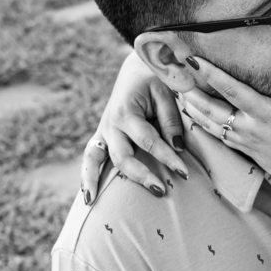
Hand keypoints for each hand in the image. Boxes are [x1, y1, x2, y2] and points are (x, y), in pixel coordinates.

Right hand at [80, 52, 189, 202]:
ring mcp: (103, 130)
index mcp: (127, 111)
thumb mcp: (166, 93)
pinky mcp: (102, 135)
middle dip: (140, 175)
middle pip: (122, 156)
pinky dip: (86, 174)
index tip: (184, 172)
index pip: (149, 141)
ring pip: (95, 158)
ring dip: (93, 179)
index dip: (167, 157)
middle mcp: (111, 123)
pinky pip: (89, 156)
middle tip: (160, 190)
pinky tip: (87, 195)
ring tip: (91, 202)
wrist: (138, 68)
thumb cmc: (156, 80)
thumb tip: (176, 148)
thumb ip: (170, 120)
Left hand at [181, 55, 270, 190]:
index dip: (212, 74)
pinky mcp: (242, 150)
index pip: (233, 91)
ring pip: (209, 123)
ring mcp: (244, 141)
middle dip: (191, 91)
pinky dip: (201, 123)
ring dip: (191, 107)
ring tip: (176, 90)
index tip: (195, 60)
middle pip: (211, 109)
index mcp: (266, 115)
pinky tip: (192, 113)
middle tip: (174, 73)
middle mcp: (250, 128)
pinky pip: (216, 135)